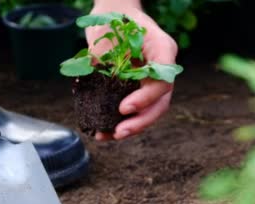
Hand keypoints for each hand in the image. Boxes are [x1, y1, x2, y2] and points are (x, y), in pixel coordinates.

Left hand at [87, 1, 178, 140]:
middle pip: (160, 103)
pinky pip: (134, 111)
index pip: (162, 81)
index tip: (124, 108)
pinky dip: (118, 122)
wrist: (113, 16)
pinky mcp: (137, 90)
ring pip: (149, 111)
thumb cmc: (115, 18)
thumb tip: (91, 80)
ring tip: (108, 136)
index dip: (145, 98)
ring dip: (130, 127)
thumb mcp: (112, 30)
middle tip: (119, 132)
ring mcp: (151, 81)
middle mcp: (161, 69)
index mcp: (163, 51)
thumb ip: (107, 55)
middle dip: (140, 121)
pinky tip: (102, 132)